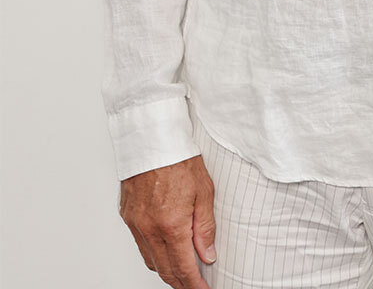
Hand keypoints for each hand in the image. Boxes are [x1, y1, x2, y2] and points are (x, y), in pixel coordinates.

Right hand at [119, 154, 217, 288]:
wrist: (152, 137)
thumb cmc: (179, 157)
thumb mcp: (203, 191)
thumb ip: (204, 227)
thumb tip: (207, 254)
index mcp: (171, 224)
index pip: (183, 268)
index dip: (194, 285)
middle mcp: (149, 228)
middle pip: (164, 270)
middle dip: (180, 282)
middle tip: (195, 285)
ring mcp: (135, 223)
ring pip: (150, 260)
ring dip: (166, 269)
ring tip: (182, 269)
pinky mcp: (127, 215)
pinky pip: (140, 243)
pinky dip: (153, 252)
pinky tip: (164, 247)